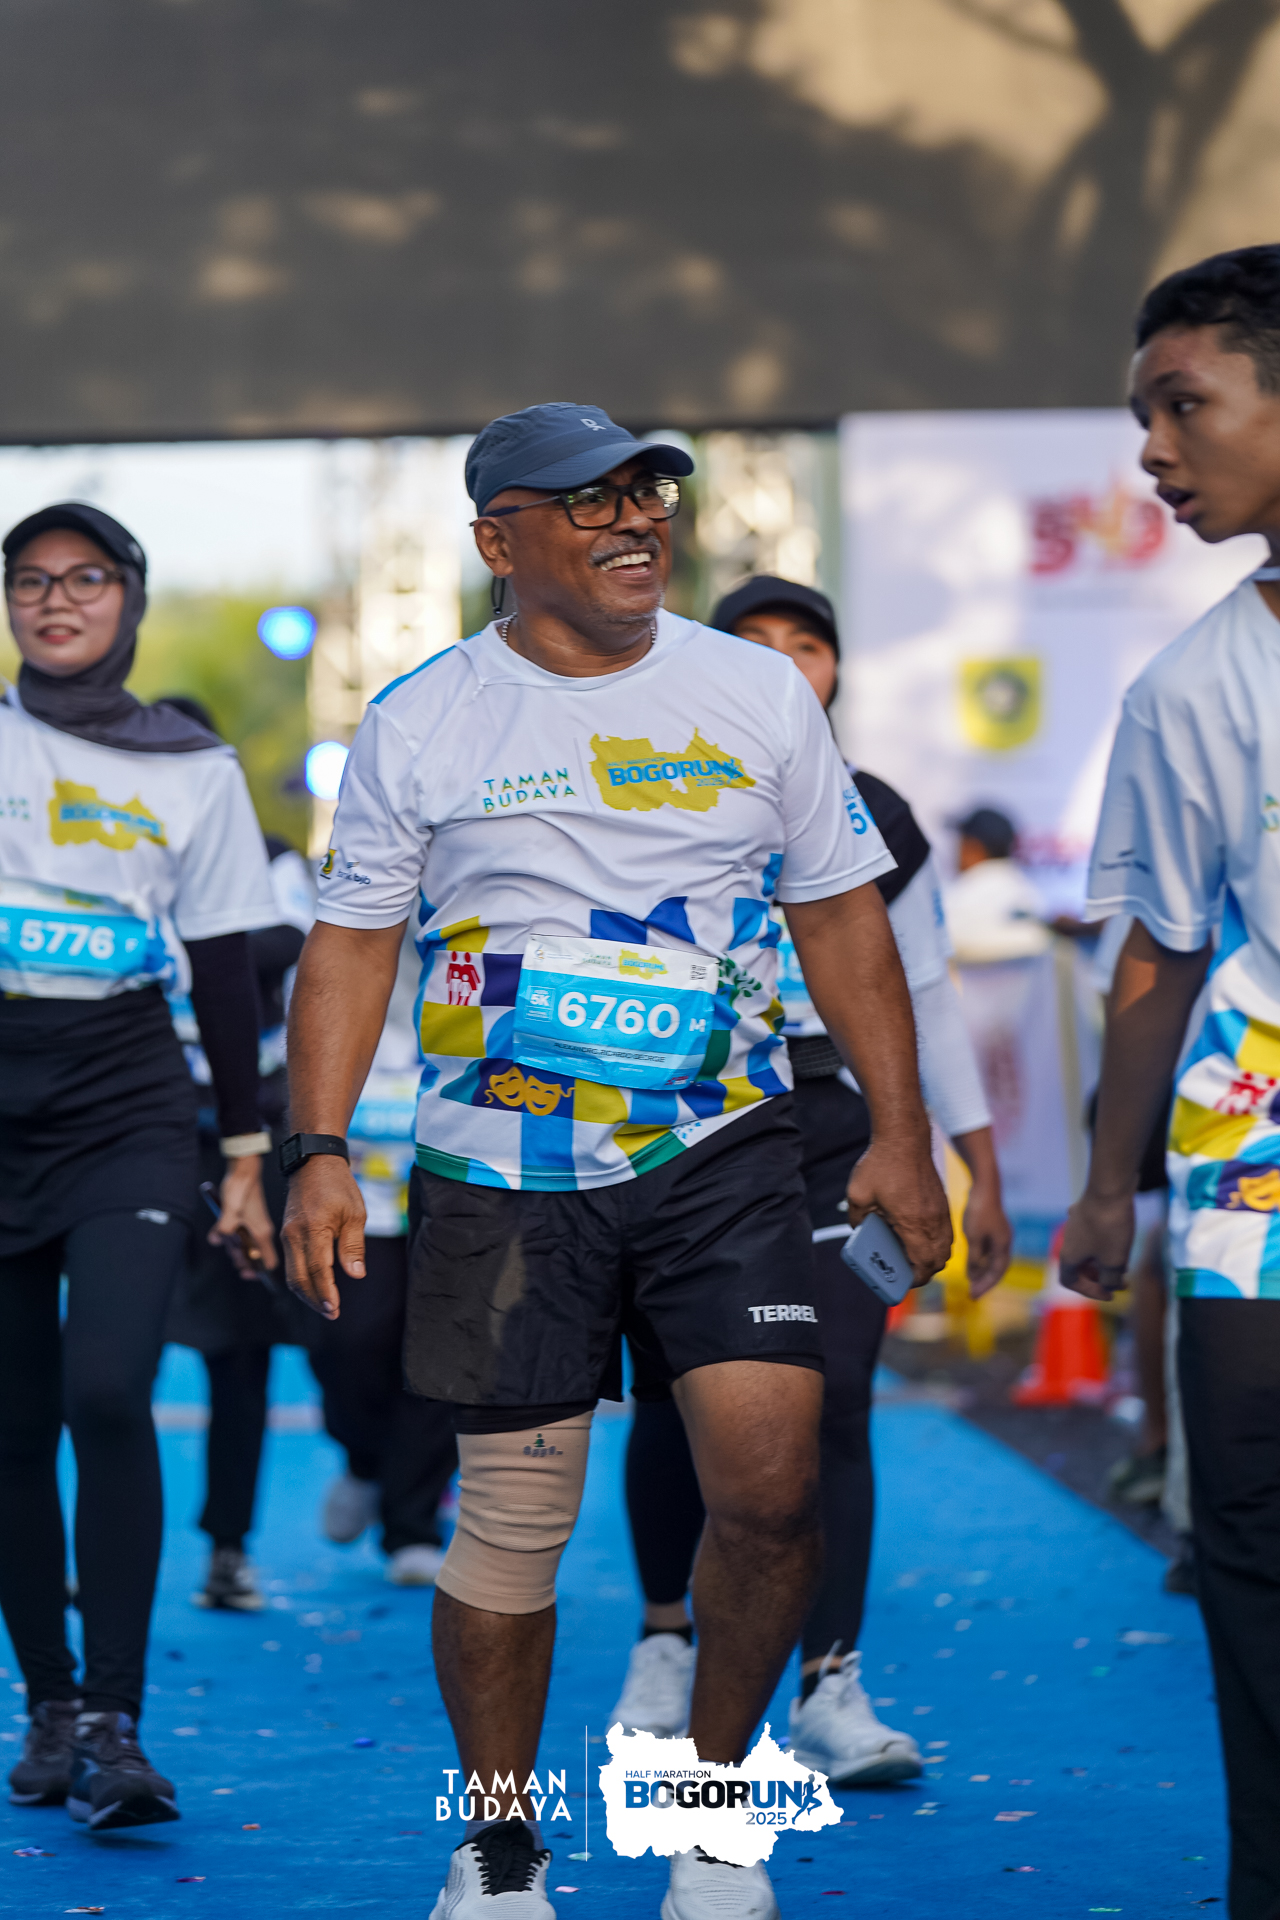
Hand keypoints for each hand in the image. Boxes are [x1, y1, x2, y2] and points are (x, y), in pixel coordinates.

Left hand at [211, 1156, 277, 1274]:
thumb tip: (216, 1240)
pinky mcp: (247, 1219)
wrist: (243, 1171)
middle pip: (255, 1257)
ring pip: (246, 1246)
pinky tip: (219, 1234)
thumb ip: (224, 1228)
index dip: (260, 1272)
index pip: (268, 1261)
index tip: (247, 1274)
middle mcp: (261, 1231)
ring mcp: (254, 1225)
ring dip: (234, 1249)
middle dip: (242, 1260)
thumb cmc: (240, 1190)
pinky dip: (230, 1238)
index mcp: (261, 1233)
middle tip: (231, 1256)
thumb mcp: (230, 1211)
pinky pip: (240, 1235)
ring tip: (223, 1242)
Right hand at [281, 1155, 366, 1318]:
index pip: (318, 1270)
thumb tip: (355, 1274)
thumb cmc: (338, 1185)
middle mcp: (294, 1235)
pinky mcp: (286, 1234)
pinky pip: (290, 1263)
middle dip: (315, 1300)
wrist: (313, 1162)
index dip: (326, 1293)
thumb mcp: (355, 1212)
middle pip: (299, 1278)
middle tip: (332, 1313)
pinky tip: (314, 1286)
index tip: (335, 1309)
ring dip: (307, 1293)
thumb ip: (353, 1245)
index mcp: (314, 1229)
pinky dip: (301, 1279)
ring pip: (292, 1274)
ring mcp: (287, 1235)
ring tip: (325, 1306)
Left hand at [846, 1134, 951, 1286]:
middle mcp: (933, 1221)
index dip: (914, 1279)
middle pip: (938, 1260)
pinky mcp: (942, 1202)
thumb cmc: (881, 1164)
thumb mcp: (858, 1195)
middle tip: (904, 1271)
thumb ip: (857, 1220)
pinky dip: (935, 1240)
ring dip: (931, 1256)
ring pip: (946, 1246)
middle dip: (924, 1271)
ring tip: (910, 1255)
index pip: (923, 1264)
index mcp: (913, 1224)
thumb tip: (859, 1232)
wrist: (905, 1137)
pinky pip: (946, 1231)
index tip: (902, 1282)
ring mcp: (941, 1211)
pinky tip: (917, 1234)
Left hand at [962, 1175, 1011, 1299]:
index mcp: (1003, 1246)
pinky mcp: (993, 1228)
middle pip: (996, 1268)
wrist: (983, 1186)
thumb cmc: (979, 1212)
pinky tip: (971, 1262)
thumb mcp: (974, 1238)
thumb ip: (974, 1258)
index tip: (974, 1296)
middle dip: (985, 1281)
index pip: (996, 1272)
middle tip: (972, 1292)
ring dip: (982, 1270)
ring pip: (992, 1259)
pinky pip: (988, 1249)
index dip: (985, 1286)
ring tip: (971, 1281)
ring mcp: (1000, 1234)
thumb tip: (972, 1276)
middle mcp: (1005, 1242)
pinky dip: (981, 1258)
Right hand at [1059, 1187, 1133, 1300]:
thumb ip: (1110, 1280)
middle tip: (1122, 1281)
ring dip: (1102, 1260)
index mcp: (1068, 1256)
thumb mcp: (1114, 1262)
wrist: (1109, 1188)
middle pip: (1079, 1267)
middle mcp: (1068, 1240)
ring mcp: (1075, 1224)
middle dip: (1100, 1277)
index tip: (1111, 1293)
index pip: (1070, 1282)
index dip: (1091, 1292)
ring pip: (1087, 1250)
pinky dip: (1103, 1241)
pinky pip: (1092, 1233)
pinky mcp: (1086, 1211)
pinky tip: (1117, 1237)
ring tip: (1124, 1262)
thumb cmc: (1110, 1228)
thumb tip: (1109, 1285)